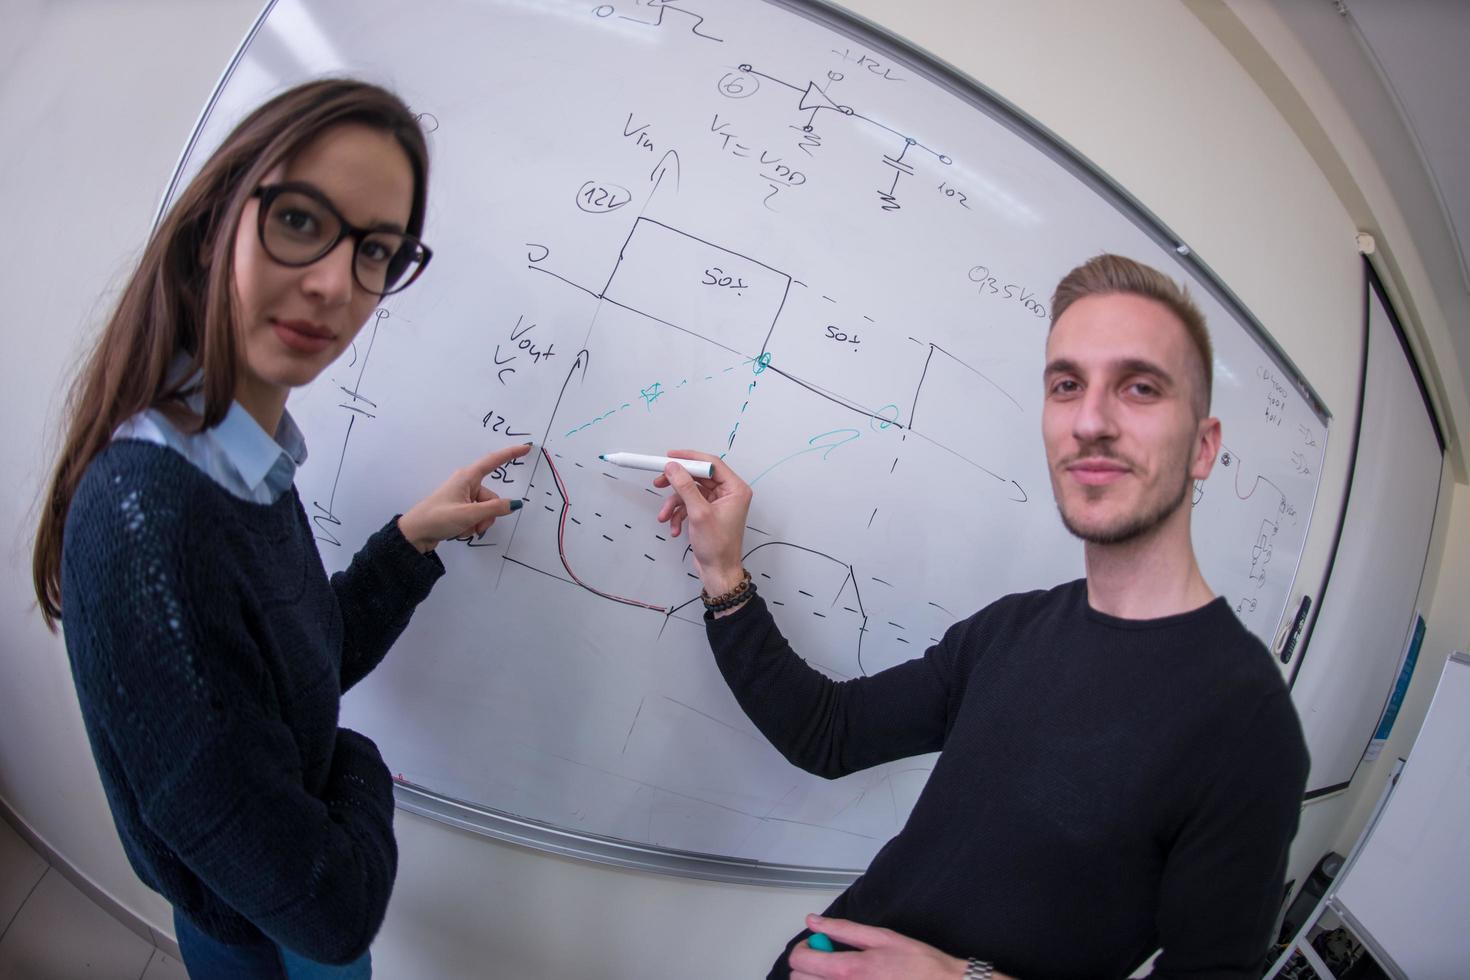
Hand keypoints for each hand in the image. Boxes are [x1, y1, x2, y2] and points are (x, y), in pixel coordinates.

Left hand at [396, 443, 532, 552]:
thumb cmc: (438, 518)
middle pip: (491, 497)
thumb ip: (493, 509)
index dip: (510, 454)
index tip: (526, 448)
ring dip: (480, 523)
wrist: (414, 534)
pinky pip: (476, 517)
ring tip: (465, 529)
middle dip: (488, 515)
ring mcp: (463, 497)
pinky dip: (472, 525)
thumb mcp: (468, 514)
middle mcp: (466, 484)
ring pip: (485, 510)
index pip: (493, 462)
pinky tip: (459, 531)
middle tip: (475, 525)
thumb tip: (514, 504)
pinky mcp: (459, 509)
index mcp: (467, 478)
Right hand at [652, 449, 750, 594]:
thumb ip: (685, 487)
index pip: (711, 463)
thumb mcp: (699, 513)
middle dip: (676, 483)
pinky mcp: (707, 513)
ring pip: (690, 492)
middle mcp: (728, 493)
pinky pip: (689, 505)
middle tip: (659, 481)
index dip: (689, 458)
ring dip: (674, 504)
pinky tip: (673, 528)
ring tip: (664, 516)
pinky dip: (678, 514)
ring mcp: (717, 503)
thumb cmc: (718, 547)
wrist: (718, 571)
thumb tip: (673, 467)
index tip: (670, 456)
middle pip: (698, 477)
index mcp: (735, 489)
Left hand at [787, 914, 972, 979]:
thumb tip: (813, 921)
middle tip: (829, 960)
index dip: (803, 949)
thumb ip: (843, 929)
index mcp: (849, 970)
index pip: (800, 961)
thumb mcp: (881, 937)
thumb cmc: (917, 964)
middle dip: (808, 967)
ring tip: (841, 973)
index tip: (817, 945)